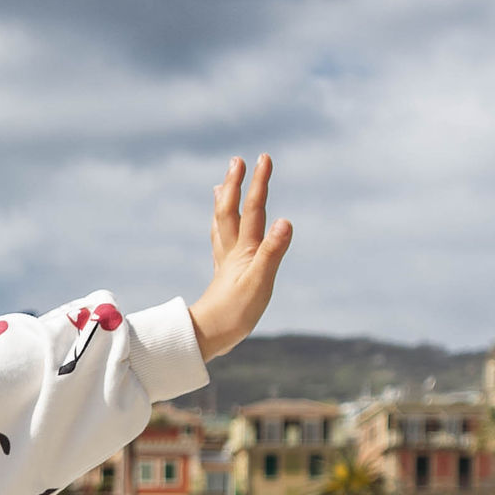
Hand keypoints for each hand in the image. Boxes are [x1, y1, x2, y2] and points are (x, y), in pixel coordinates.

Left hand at [187, 154, 292, 361]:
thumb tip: (285, 221)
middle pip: (231, 211)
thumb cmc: (235, 312)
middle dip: (236, 184)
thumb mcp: (260, 281)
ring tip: (221, 186)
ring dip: (224, 203)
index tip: (263, 158)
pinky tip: (222, 232)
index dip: (258, 183)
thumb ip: (272, 251)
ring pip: (223, 225)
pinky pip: (222, 243)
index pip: (253, 209)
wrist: (209, 337)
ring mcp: (227, 263)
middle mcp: (232, 251)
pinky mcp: (225, 276)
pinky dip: (222, 229)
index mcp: (243, 249)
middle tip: (237, 160)